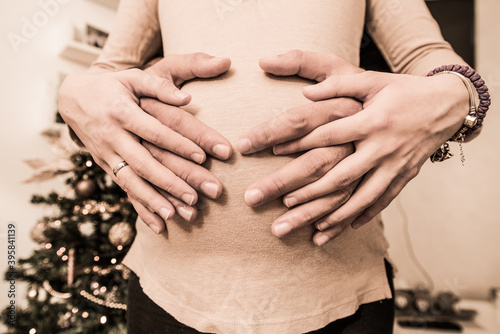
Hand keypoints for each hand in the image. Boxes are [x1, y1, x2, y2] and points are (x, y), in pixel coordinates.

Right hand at [58, 53, 232, 233]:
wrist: (73, 98)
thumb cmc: (111, 85)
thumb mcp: (132, 77)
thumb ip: (159, 85)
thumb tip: (187, 98)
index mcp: (121, 112)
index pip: (154, 131)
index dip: (178, 144)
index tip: (203, 157)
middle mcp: (112, 136)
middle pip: (144, 163)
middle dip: (170, 182)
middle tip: (196, 198)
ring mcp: (106, 155)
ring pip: (131, 182)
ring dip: (154, 201)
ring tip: (177, 216)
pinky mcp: (105, 166)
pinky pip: (124, 190)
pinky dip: (141, 209)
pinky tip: (159, 226)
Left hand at [272, 69, 468, 244]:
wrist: (447, 104)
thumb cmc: (404, 90)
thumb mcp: (372, 80)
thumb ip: (338, 85)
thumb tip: (305, 94)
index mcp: (371, 120)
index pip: (328, 135)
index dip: (299, 143)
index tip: (273, 151)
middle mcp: (382, 147)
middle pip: (341, 175)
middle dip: (311, 191)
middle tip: (284, 203)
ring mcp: (395, 165)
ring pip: (362, 196)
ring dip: (337, 214)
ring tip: (313, 228)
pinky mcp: (405, 176)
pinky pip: (383, 200)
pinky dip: (365, 215)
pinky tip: (347, 228)